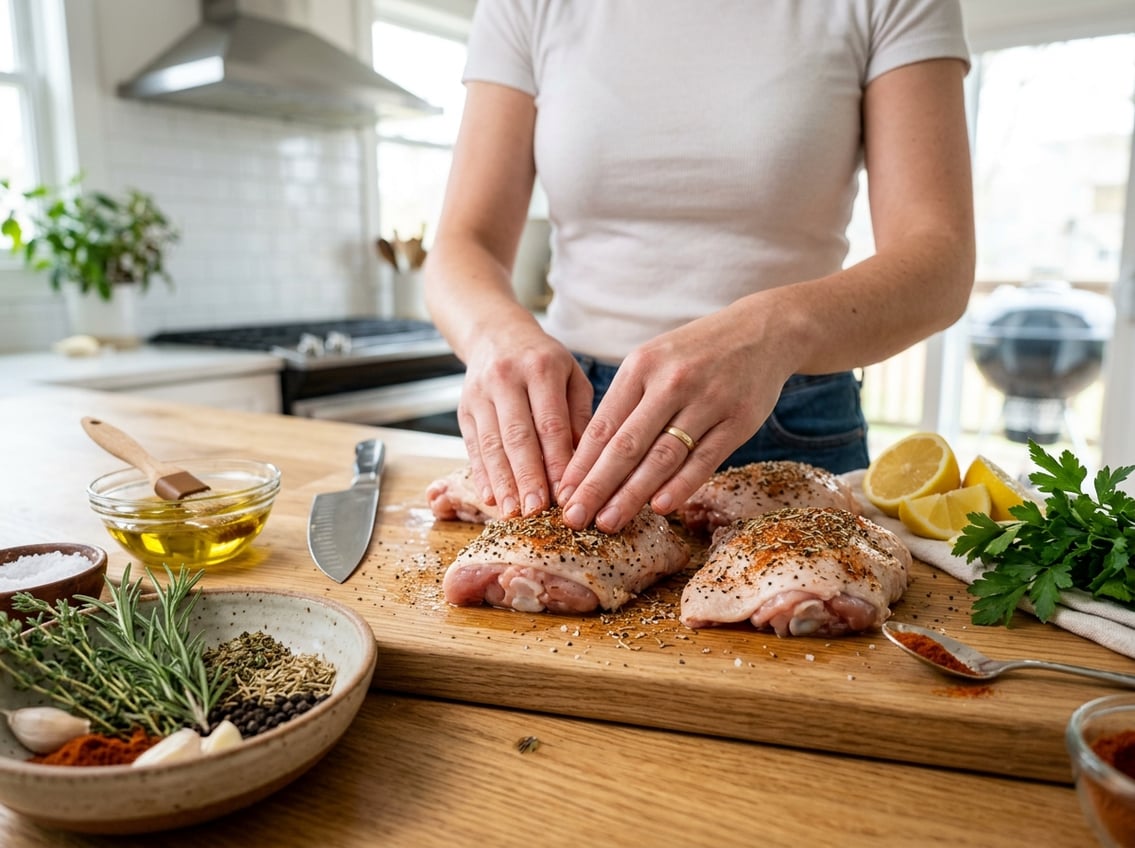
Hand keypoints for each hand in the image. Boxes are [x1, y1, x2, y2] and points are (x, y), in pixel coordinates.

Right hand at [458, 323, 593, 517]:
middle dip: (527, 477)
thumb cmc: (544, 361)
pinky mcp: (463, 408)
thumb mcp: (571, 377)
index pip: (550, 423)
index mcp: (541, 368)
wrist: (496, 334)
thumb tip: (585, 465)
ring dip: (502, 482)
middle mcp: (506, 378)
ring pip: (491, 444)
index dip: (557, 462)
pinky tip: (490, 498)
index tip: (567, 494)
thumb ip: (580, 417)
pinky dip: (481, 474)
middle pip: (518, 436)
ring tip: (513, 512)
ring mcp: (480, 394)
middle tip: (537, 511)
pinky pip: (472, 445)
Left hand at [556, 309, 792, 531]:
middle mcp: (671, 382)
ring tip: (609, 522)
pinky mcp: (739, 420)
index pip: (602, 425)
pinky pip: (705, 459)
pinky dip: (681, 485)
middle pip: (627, 445)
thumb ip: (626, 403)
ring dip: (632, 494)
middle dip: (596, 486)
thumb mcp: (653, 360)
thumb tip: (591, 460)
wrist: (762, 330)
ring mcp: (707, 401)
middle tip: (574, 519)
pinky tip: (660, 507)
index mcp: (641, 366)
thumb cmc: (695, 353)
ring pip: (663, 456)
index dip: (580, 465)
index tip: (562, 496)